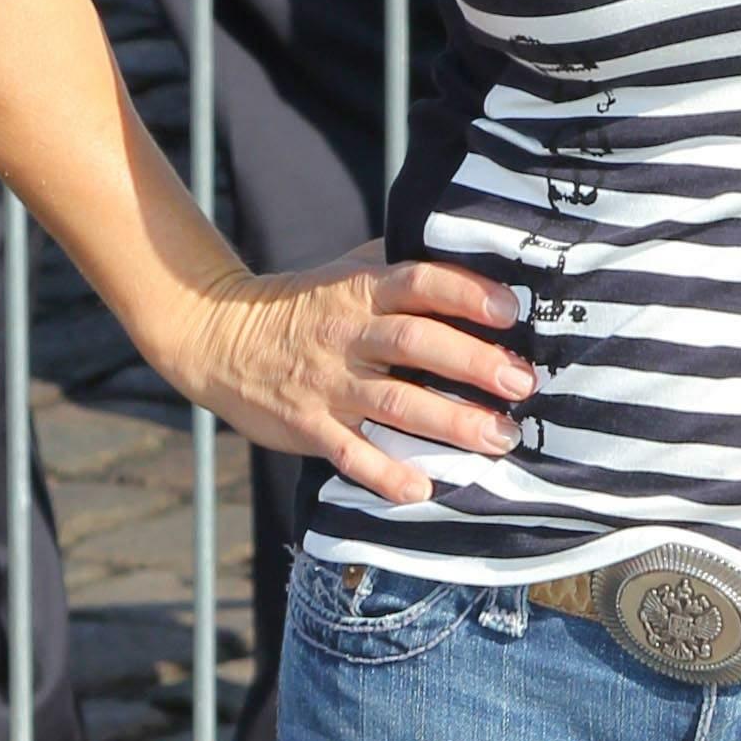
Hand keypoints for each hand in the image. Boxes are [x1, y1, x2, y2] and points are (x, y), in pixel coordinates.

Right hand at [172, 253, 529, 501]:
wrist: (218, 337)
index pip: (420, 283)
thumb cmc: (302, 305)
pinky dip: (384, 474)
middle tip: (522, 383)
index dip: (466, 293)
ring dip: (451, 423)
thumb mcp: (344, 272)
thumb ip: (398, 264)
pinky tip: (421, 488)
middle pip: (417, 344)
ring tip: (498, 439)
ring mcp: (328, 383)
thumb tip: (466, 253)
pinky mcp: (308, 426)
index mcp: (361, 290)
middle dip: (474, 364)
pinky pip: (350, 454)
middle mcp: (348, 334)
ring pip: (395, 404)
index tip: (509, 310)